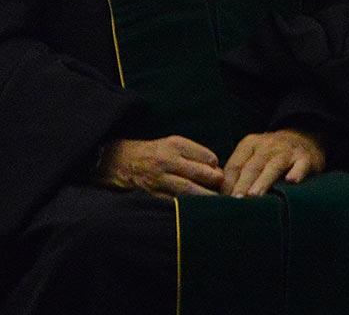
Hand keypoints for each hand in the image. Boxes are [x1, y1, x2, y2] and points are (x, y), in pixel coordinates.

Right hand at [95, 136, 224, 197]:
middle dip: (215, 182)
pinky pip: (173, 202)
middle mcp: (166, 161)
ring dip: (205, 197)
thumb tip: (216, 170)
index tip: (221, 175)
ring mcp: (157, 179)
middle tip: (226, 189)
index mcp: (175, 145)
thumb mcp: (172, 144)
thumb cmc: (151, 153)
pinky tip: (196, 211)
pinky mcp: (150, 194)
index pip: (207, 157)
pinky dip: (186, 207)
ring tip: (217, 203)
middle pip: (200, 173)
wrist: (116, 162)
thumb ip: (194, 155)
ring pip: (188, 190)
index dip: (216, 167)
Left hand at [220, 128, 325, 196]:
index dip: (228, 183)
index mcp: (250, 144)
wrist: (304, 138)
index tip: (223, 201)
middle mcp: (268, 145)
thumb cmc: (270, 155)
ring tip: (254, 196)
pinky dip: (297, 172)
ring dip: (263, 181)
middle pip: (252, 166)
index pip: (235, 165)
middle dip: (243, 184)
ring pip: (274, 166)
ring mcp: (288, 151)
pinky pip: (301, 164)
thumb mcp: (252, 155)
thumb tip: (216, 194)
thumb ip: (237, 171)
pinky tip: (292, 181)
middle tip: (235, 201)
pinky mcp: (306, 157)